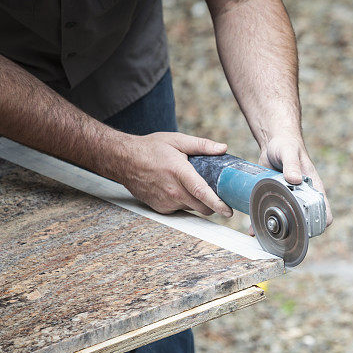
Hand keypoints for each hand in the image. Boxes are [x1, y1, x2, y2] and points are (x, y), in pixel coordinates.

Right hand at [114, 132, 233, 216]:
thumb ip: (201, 145)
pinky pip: (180, 209)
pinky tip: (178, 189)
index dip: (218, 204)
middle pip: (202, 207)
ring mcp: (166, 201)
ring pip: (192, 209)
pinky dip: (185, 202)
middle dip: (213, 204)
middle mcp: (173, 190)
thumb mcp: (177, 140)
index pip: (202, 193)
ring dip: (199, 202)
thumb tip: (222, 148)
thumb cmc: (150, 149)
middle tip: (218, 195)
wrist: (123, 160)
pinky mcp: (161, 208)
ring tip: (194, 187)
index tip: (229, 211)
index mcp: (179, 172)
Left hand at [259, 135, 332, 225]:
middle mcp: (303, 197)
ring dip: (277, 230)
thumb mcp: (289, 152)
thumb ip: (292, 165)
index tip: (305, 229)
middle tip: (281, 235)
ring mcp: (289, 200)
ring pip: (287, 221)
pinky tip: (253, 229)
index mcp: (313, 188)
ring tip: (264, 234)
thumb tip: (295, 180)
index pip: (324, 213)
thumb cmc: (286, 145)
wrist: (273, 143)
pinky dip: (262, 223)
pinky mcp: (276, 199)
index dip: (318, 224)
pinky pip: (271, 215)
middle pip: (305, 222)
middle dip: (296, 231)